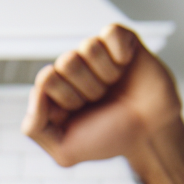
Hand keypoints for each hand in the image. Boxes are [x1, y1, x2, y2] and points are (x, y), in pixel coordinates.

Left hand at [21, 24, 181, 166]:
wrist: (149, 134)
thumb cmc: (108, 140)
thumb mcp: (64, 150)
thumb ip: (34, 127)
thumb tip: (36, 90)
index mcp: (54, 93)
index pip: (45, 79)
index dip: (65, 100)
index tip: (79, 114)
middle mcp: (73, 72)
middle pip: (66, 62)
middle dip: (86, 90)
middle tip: (99, 102)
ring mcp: (96, 55)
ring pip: (88, 47)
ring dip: (105, 76)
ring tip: (113, 88)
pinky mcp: (121, 41)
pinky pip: (110, 33)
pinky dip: (120, 53)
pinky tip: (126, 66)